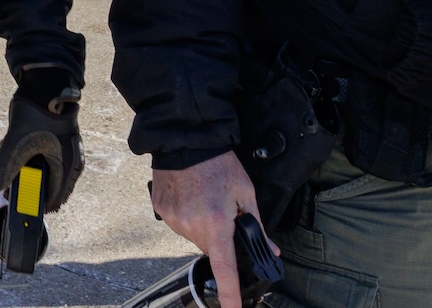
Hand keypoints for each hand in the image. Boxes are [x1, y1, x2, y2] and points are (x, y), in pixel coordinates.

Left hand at [0, 70, 84, 211]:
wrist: (45, 83)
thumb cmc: (37, 111)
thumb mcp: (16, 141)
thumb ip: (4, 167)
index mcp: (68, 166)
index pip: (54, 200)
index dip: (33, 204)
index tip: (15, 199)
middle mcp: (73, 162)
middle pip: (48, 188)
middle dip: (27, 184)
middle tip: (9, 177)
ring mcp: (68, 152)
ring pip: (45, 173)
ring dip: (27, 170)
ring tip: (12, 157)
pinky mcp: (61, 143)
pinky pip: (45, 160)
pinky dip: (30, 159)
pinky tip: (17, 147)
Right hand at [150, 151, 276, 307]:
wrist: (184, 138)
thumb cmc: (218, 163)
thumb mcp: (245, 192)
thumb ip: (256, 225)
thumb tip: (270, 249)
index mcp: (216, 223)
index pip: (224, 269)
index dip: (229, 295)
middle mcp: (191, 225)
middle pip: (210, 248)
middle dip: (219, 237)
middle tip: (222, 211)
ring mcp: (174, 219)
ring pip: (194, 237)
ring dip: (202, 226)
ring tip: (204, 198)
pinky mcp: (161, 210)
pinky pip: (179, 224)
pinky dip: (187, 216)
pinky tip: (190, 196)